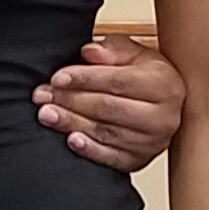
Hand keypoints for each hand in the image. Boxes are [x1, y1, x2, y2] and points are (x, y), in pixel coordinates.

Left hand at [34, 33, 184, 173]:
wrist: (162, 108)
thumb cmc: (146, 78)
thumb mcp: (135, 55)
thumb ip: (113, 49)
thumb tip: (90, 52)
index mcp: (165, 84)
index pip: (118, 81)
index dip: (85, 78)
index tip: (58, 78)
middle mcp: (163, 116)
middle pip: (108, 107)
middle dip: (71, 100)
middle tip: (43, 95)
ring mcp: (152, 142)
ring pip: (105, 131)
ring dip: (71, 123)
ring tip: (46, 114)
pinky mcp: (139, 160)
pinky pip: (110, 157)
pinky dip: (89, 149)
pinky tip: (71, 139)